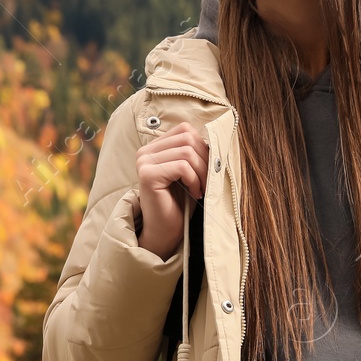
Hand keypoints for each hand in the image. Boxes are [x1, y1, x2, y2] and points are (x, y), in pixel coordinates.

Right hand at [135, 122, 208, 259]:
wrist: (165, 231)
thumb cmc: (179, 202)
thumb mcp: (189, 171)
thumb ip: (194, 151)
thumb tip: (216, 136)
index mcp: (154, 147)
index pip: (185, 130)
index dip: (202, 147)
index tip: (207, 169)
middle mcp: (145, 152)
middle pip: (187, 138)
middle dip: (205, 160)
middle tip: (207, 181)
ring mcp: (144, 162)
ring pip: (187, 152)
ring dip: (202, 172)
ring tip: (201, 188)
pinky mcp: (148, 175)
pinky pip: (183, 167)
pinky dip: (195, 180)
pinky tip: (194, 193)